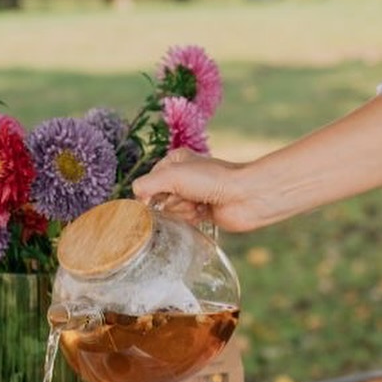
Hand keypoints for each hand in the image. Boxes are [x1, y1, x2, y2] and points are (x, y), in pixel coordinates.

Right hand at [132, 149, 270, 233]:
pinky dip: (191, 219)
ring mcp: (192, 195)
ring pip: (170, 212)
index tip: (163, 193)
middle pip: (158, 199)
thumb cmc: (213, 179)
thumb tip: (136, 197)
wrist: (246, 196)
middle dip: (171, 203)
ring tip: (198, 205)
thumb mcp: (173, 175)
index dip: (152, 192)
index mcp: (175, 160)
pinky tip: (203, 213)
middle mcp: (182, 176)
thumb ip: (146, 185)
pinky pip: (183, 221)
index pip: (147, 181)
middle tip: (187, 197)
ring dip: (182, 212)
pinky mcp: (201, 212)